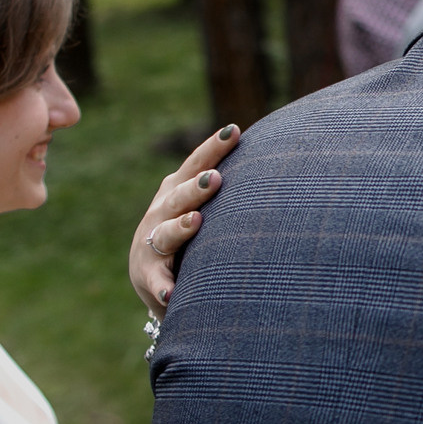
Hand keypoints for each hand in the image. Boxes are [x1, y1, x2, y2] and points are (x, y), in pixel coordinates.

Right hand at [129, 126, 240, 313]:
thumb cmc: (188, 231)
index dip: (213, 148)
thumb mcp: (200, 205)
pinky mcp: (148, 275)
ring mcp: (151, 243)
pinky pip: (156, 280)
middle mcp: (161, 212)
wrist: (152, 275)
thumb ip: (226, 187)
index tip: (234, 131)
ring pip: (165, 233)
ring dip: (179, 227)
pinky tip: (171, 292)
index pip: (197, 164)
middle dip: (197, 187)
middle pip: (179, 196)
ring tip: (195, 222)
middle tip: (217, 179)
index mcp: (177, 189)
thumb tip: (274, 154)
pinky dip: (163, 286)